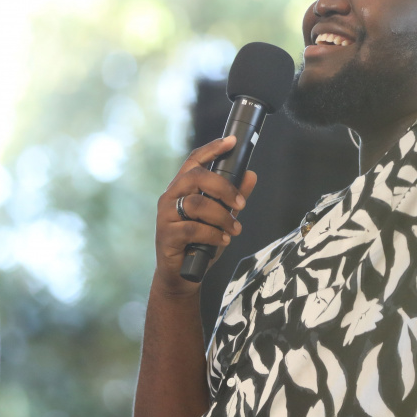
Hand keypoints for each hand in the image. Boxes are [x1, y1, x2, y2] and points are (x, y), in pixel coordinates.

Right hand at [153, 136, 257, 295]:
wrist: (181, 275)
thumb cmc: (199, 243)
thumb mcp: (221, 217)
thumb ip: (233, 197)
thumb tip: (251, 175)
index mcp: (182, 188)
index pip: (194, 160)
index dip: (212, 148)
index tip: (231, 141)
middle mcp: (170, 196)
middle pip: (196, 176)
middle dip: (223, 187)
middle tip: (241, 203)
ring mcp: (166, 215)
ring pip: (197, 203)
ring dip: (222, 216)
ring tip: (234, 229)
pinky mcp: (166, 235)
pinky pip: (193, 228)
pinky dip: (214, 234)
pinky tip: (223, 240)